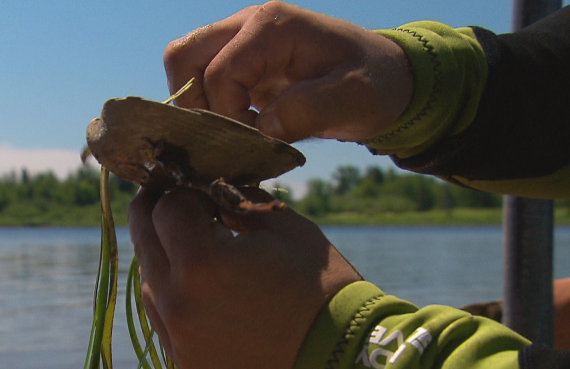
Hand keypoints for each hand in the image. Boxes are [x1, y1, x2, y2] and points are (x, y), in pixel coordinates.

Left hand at [128, 187, 361, 368]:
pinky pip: (162, 320)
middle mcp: (176, 302)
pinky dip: (173, 296)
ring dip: (163, 257)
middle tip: (175, 200)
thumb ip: (243, 204)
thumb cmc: (325, 292)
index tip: (204, 190)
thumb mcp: (289, 229)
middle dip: (156, 212)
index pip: (166, 208)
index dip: (184, 191)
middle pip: (143, 239)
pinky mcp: (187, 366)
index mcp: (201, 262)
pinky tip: (200, 289)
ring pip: (147, 282)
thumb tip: (219, 195)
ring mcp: (178, 340)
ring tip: (193, 248)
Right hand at [164, 1, 412, 142]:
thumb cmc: (375, 84)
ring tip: (230, 136)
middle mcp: (247, 25)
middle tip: (223, 139)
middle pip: (183, 57)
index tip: (256, 142)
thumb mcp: (355, 98)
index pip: (220, 73)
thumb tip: (261, 128)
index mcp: (273, 26)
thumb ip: (309, 110)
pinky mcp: (241, 63)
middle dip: (193, 106)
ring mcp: (240, 42)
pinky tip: (235, 132)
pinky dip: (206, 108)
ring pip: (184, 67)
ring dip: (196, 107)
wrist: (386, 79)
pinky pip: (200, 81)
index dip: (227, 116)